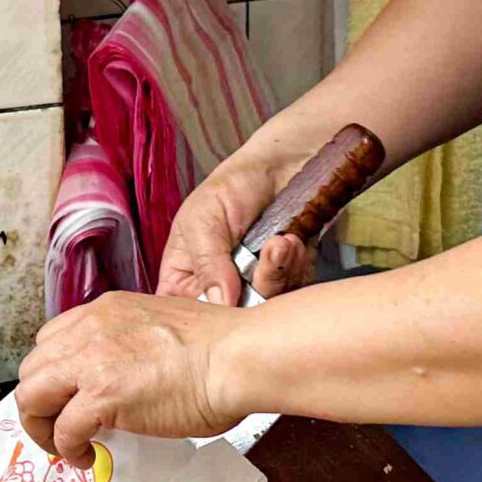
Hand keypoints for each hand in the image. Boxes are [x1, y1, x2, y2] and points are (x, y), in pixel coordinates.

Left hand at [15, 291, 248, 459]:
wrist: (237, 357)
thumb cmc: (220, 348)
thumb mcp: (161, 328)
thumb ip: (133, 345)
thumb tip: (128, 378)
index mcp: (106, 311)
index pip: (51, 341)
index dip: (54, 375)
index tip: (66, 397)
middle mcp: (90, 330)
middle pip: (33, 369)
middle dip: (40, 403)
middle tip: (60, 426)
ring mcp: (92, 362)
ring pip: (33, 397)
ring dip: (42, 427)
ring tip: (65, 445)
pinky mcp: (102, 396)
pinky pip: (63, 429)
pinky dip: (67, 448)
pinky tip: (86, 456)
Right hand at [156, 151, 320, 305]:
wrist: (283, 166)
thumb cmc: (233, 185)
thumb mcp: (204, 219)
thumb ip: (207, 263)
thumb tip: (219, 302)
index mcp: (185, 275)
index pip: (184, 313)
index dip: (203, 316)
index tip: (227, 297)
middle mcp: (218, 286)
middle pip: (233, 316)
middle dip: (256, 287)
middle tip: (267, 252)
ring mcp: (252, 286)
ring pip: (266, 307)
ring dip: (280, 271)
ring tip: (282, 239)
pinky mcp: (285, 280)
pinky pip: (293, 292)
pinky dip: (297, 266)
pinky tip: (293, 241)